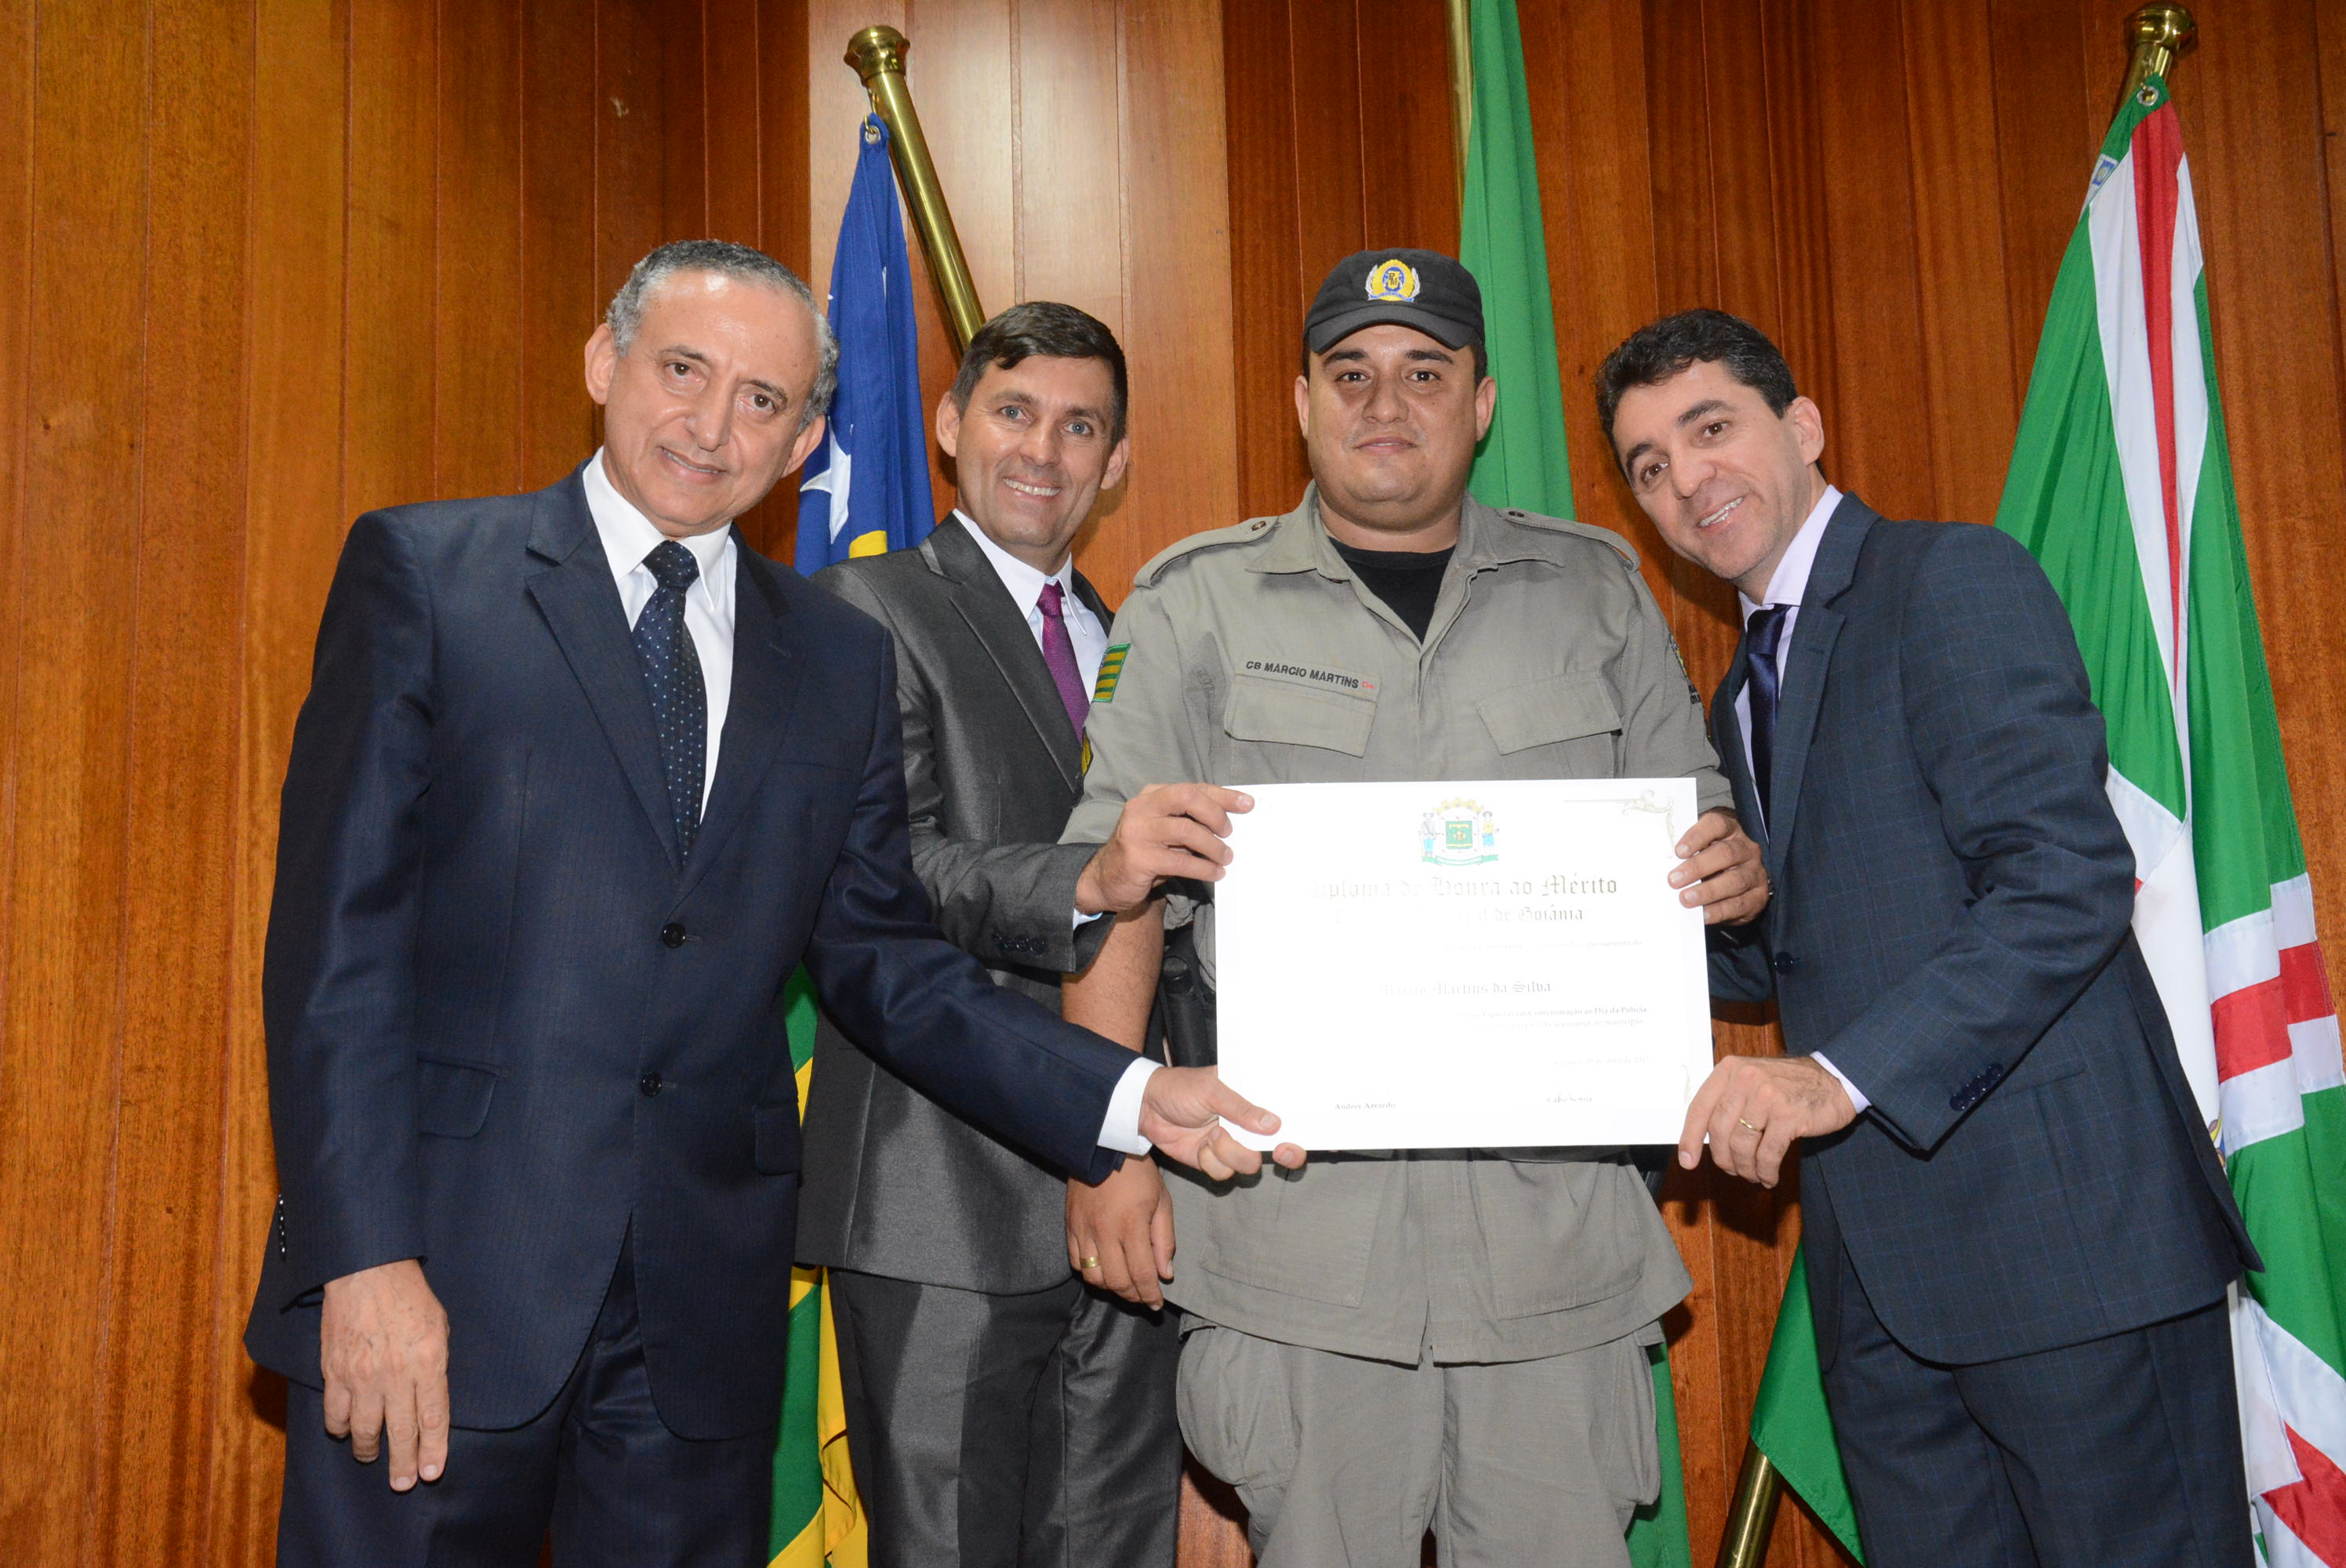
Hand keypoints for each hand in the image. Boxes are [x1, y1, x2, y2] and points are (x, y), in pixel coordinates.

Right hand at [319, 1258, 450, 1490]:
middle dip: (402, 1464)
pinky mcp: (334, 1371)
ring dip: (368, 1449)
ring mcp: (361, 1375)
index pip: (433, 1419)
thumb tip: (430, 1401)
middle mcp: (395, 1374)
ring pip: (363, 1429)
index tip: (431, 1472)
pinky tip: (344, 1430)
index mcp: (428, 1362)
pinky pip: (334, 1413)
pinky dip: (338, 1427)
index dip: (433, 1450)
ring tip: (373, 1456)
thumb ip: (435, 1366)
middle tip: (402, 1483)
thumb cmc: (410, 1295)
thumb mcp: (439, 1327)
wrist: (367, 1269)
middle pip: (400, 1432)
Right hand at [1068, 1156, 1175, 1306]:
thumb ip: (1164, 1240)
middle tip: (1143, 1296)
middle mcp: (1104, 1232)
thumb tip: (1165, 1273)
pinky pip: (1076, 1261)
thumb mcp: (1162, 1201)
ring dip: (1110, 1287)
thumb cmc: (1139, 1173)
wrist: (1104, 1146)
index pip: (1141, 1274)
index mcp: (1131, 1226)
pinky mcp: (1070, 1226)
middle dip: (1132, 1296)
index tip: (1157, 1304)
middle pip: (1116, 1282)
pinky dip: (1090, 1272)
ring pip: (1093, 1277)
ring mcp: (1083, 1230)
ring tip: (1124, 1283)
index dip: (1150, 1295)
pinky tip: (1104, 1268)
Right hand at [1075, 784, 1255, 913]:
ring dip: (1213, 846)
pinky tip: (1215, 873)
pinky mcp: (1138, 858)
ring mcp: (1137, 832)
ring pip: (1186, 831)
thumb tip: (1230, 821)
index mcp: (1150, 796)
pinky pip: (1180, 861)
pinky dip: (1203, 868)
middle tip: (1229, 833)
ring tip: (1226, 858)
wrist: (1107, 879)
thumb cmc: (1145, 852)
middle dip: (1215, 814)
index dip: (1222, 795)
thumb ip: (1189, 821)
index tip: (1247, 804)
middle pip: (1186, 798)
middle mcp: (1141, 808)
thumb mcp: (1165, 830)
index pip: (1192, 788)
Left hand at [1139, 1066, 1305, 1179]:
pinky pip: (1224, 1173)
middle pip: (1282, 1145)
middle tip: (1283, 1151)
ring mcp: (1235, 1144)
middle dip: (1286, 1152)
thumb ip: (1241, 1107)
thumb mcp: (1212, 1089)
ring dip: (1229, 1152)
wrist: (1145, 1109)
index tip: (1330, 1140)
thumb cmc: (1181, 1088)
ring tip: (1211, 1134)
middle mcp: (1250, 1124)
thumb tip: (1273, 1123)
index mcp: (1254, 1099)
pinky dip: (1210, 1161)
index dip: (1309, 1125)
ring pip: (1250, 1164)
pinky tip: (1199, 1146)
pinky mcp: (1216, 1161)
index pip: (1289, 1111)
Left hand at [1671, 808, 1768, 924]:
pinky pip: (1739, 904)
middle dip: (1697, 867)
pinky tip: (1703, 914)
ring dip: (1707, 891)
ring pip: (1734, 880)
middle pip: (1724, 854)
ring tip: (1686, 899)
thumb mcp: (1702, 851)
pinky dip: (1719, 910)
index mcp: (1730, 831)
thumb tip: (1662, 865)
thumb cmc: (1713, 863)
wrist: (1741, 886)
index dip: (1696, 836)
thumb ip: (1688, 854)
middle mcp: (1746, 849)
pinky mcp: (1758, 896)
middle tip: (1674, 880)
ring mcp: (1755, 873)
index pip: (1716, 825)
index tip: (1678, 851)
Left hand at [1677, 1055, 1857, 1186]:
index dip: (1690, 1138)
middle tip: (1733, 1170)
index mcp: (1730, 1070)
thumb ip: (1728, 1101)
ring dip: (1746, 1168)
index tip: (1687, 1161)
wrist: (1836, 1079)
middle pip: (1720, 1131)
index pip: (1699, 1108)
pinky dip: (1766, 1171)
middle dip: (1723, 1158)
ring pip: (1742, 1145)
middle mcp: (1745, 1079)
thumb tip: (1702, 1140)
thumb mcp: (1752, 1080)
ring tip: (1753, 1174)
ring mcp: (1767, 1096)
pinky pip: (1767, 1154)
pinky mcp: (1788, 1115)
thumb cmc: (1789, 1086)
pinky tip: (1769, 1177)